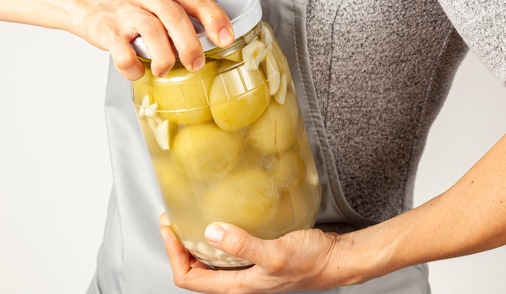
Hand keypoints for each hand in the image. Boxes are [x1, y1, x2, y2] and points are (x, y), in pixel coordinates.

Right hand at [77, 0, 235, 79]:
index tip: (226, 39)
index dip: (215, 18)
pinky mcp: (107, 30)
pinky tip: (140, 72)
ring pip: (150, 32)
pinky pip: (122, 52)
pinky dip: (133, 67)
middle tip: (196, 64)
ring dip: (164, 57)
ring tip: (167, 69)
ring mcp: (127, 11)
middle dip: (190, 44)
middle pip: (175, 17)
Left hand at [159, 215, 350, 292]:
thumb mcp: (275, 253)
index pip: (189, 278)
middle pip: (194, 270)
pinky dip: (216, 235)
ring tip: (188, 218)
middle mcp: (239, 281)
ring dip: (195, 241)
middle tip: (172, 221)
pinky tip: (220, 218)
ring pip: (209, 260)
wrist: (336, 259)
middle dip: (178, 247)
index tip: (169, 228)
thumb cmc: (311, 262)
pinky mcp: (256, 257)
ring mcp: (247, 270)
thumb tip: (211, 232)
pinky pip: (227, 250)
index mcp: (237, 286)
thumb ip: (243, 245)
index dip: (173, 254)